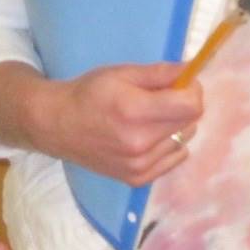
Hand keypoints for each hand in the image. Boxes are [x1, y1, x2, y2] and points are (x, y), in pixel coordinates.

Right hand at [25, 61, 202, 185]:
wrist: (57, 125)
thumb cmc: (89, 93)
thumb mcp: (121, 73)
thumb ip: (160, 73)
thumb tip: (192, 70)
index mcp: (135, 112)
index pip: (191, 105)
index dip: (192, 90)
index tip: (181, 84)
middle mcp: (140, 143)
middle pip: (190, 122)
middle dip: (183, 106)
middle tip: (163, 98)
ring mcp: (139, 165)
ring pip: (183, 140)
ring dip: (176, 126)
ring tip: (151, 118)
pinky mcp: (137, 179)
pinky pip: (174, 159)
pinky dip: (169, 145)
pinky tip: (149, 136)